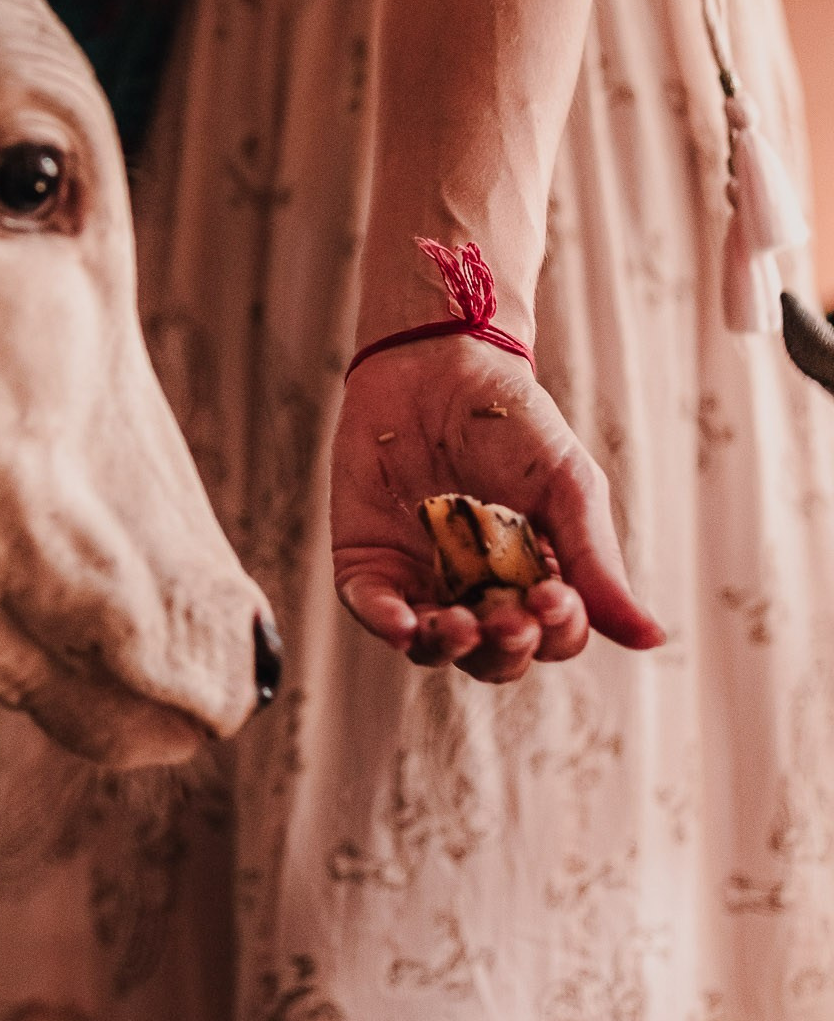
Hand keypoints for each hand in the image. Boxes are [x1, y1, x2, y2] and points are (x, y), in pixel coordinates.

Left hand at [330, 340, 664, 682]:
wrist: (440, 364)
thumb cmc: (514, 424)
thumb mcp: (568, 489)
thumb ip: (597, 564)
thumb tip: (652, 640)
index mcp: (534, 581)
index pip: (552, 636)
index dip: (558, 630)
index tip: (555, 596)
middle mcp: (478, 592)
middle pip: (495, 656)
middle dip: (506, 649)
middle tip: (510, 619)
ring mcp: (421, 578)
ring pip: (433, 646)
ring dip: (449, 647)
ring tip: (461, 625)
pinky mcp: (368, 560)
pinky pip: (372, 608)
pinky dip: (386, 623)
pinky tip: (403, 625)